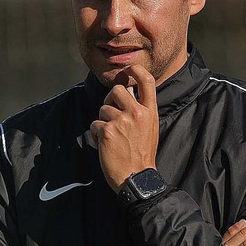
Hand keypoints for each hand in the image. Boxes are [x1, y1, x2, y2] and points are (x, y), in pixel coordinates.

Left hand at [89, 65, 158, 191]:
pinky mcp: (106, 131)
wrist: (136, 177)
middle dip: (110, 99)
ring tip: (111, 137)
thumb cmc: (142, 154)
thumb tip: (126, 91)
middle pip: (117, 89)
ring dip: (103, 121)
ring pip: (103, 108)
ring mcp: (121, 121)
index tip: (129, 68)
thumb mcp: (149, 128)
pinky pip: (95, 124)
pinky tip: (105, 146)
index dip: (136, 70)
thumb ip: (140, 110)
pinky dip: (97, 135)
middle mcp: (136, 112)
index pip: (147, 81)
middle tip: (111, 112)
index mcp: (150, 111)